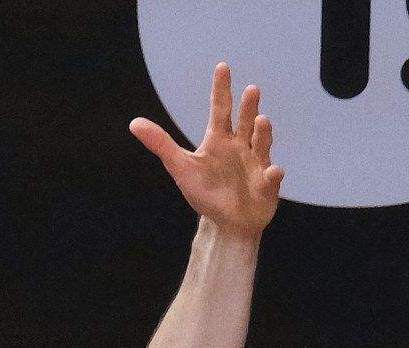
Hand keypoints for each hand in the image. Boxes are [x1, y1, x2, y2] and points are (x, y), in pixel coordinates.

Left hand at [131, 62, 281, 239]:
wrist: (227, 220)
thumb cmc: (205, 190)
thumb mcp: (180, 166)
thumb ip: (160, 144)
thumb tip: (134, 123)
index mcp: (219, 140)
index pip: (220, 109)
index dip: (220, 89)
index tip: (222, 66)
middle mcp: (240, 146)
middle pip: (244, 122)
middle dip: (248, 106)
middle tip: (250, 89)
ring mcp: (257, 162)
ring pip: (261, 143)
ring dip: (262, 132)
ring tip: (261, 119)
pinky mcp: (267, 182)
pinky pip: (272, 176)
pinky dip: (274, 173)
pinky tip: (272, 171)